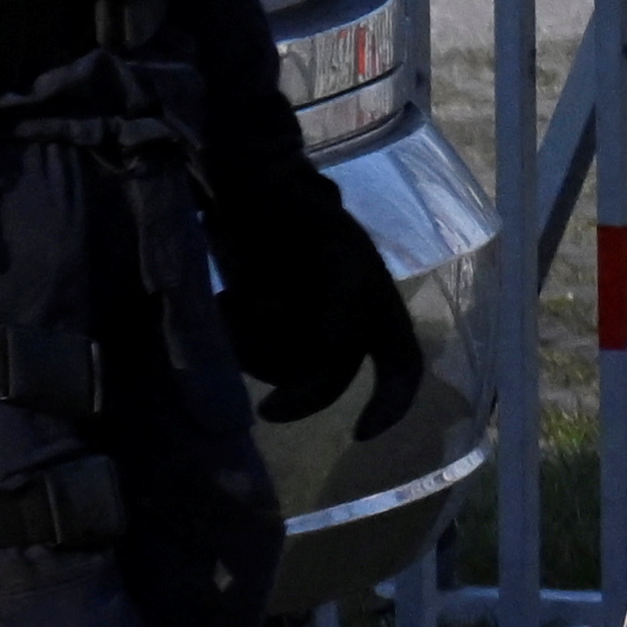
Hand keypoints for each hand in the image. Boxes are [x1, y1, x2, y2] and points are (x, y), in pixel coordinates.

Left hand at [214, 158, 428, 433]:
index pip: (400, 367)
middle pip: (331, 378)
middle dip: (301, 395)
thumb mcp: (341, 258)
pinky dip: (237, 339)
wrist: (245, 192)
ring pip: (286, 371)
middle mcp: (343, 327)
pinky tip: (225, 301)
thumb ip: (346, 307)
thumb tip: (335, 351)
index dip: (390, 405)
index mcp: (377, 307)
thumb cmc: (301, 212)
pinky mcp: (257, 329)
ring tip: (237, 302)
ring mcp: (299, 330)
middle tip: (267, 413)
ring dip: (259, 351)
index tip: (362, 434)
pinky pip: (252, 357)